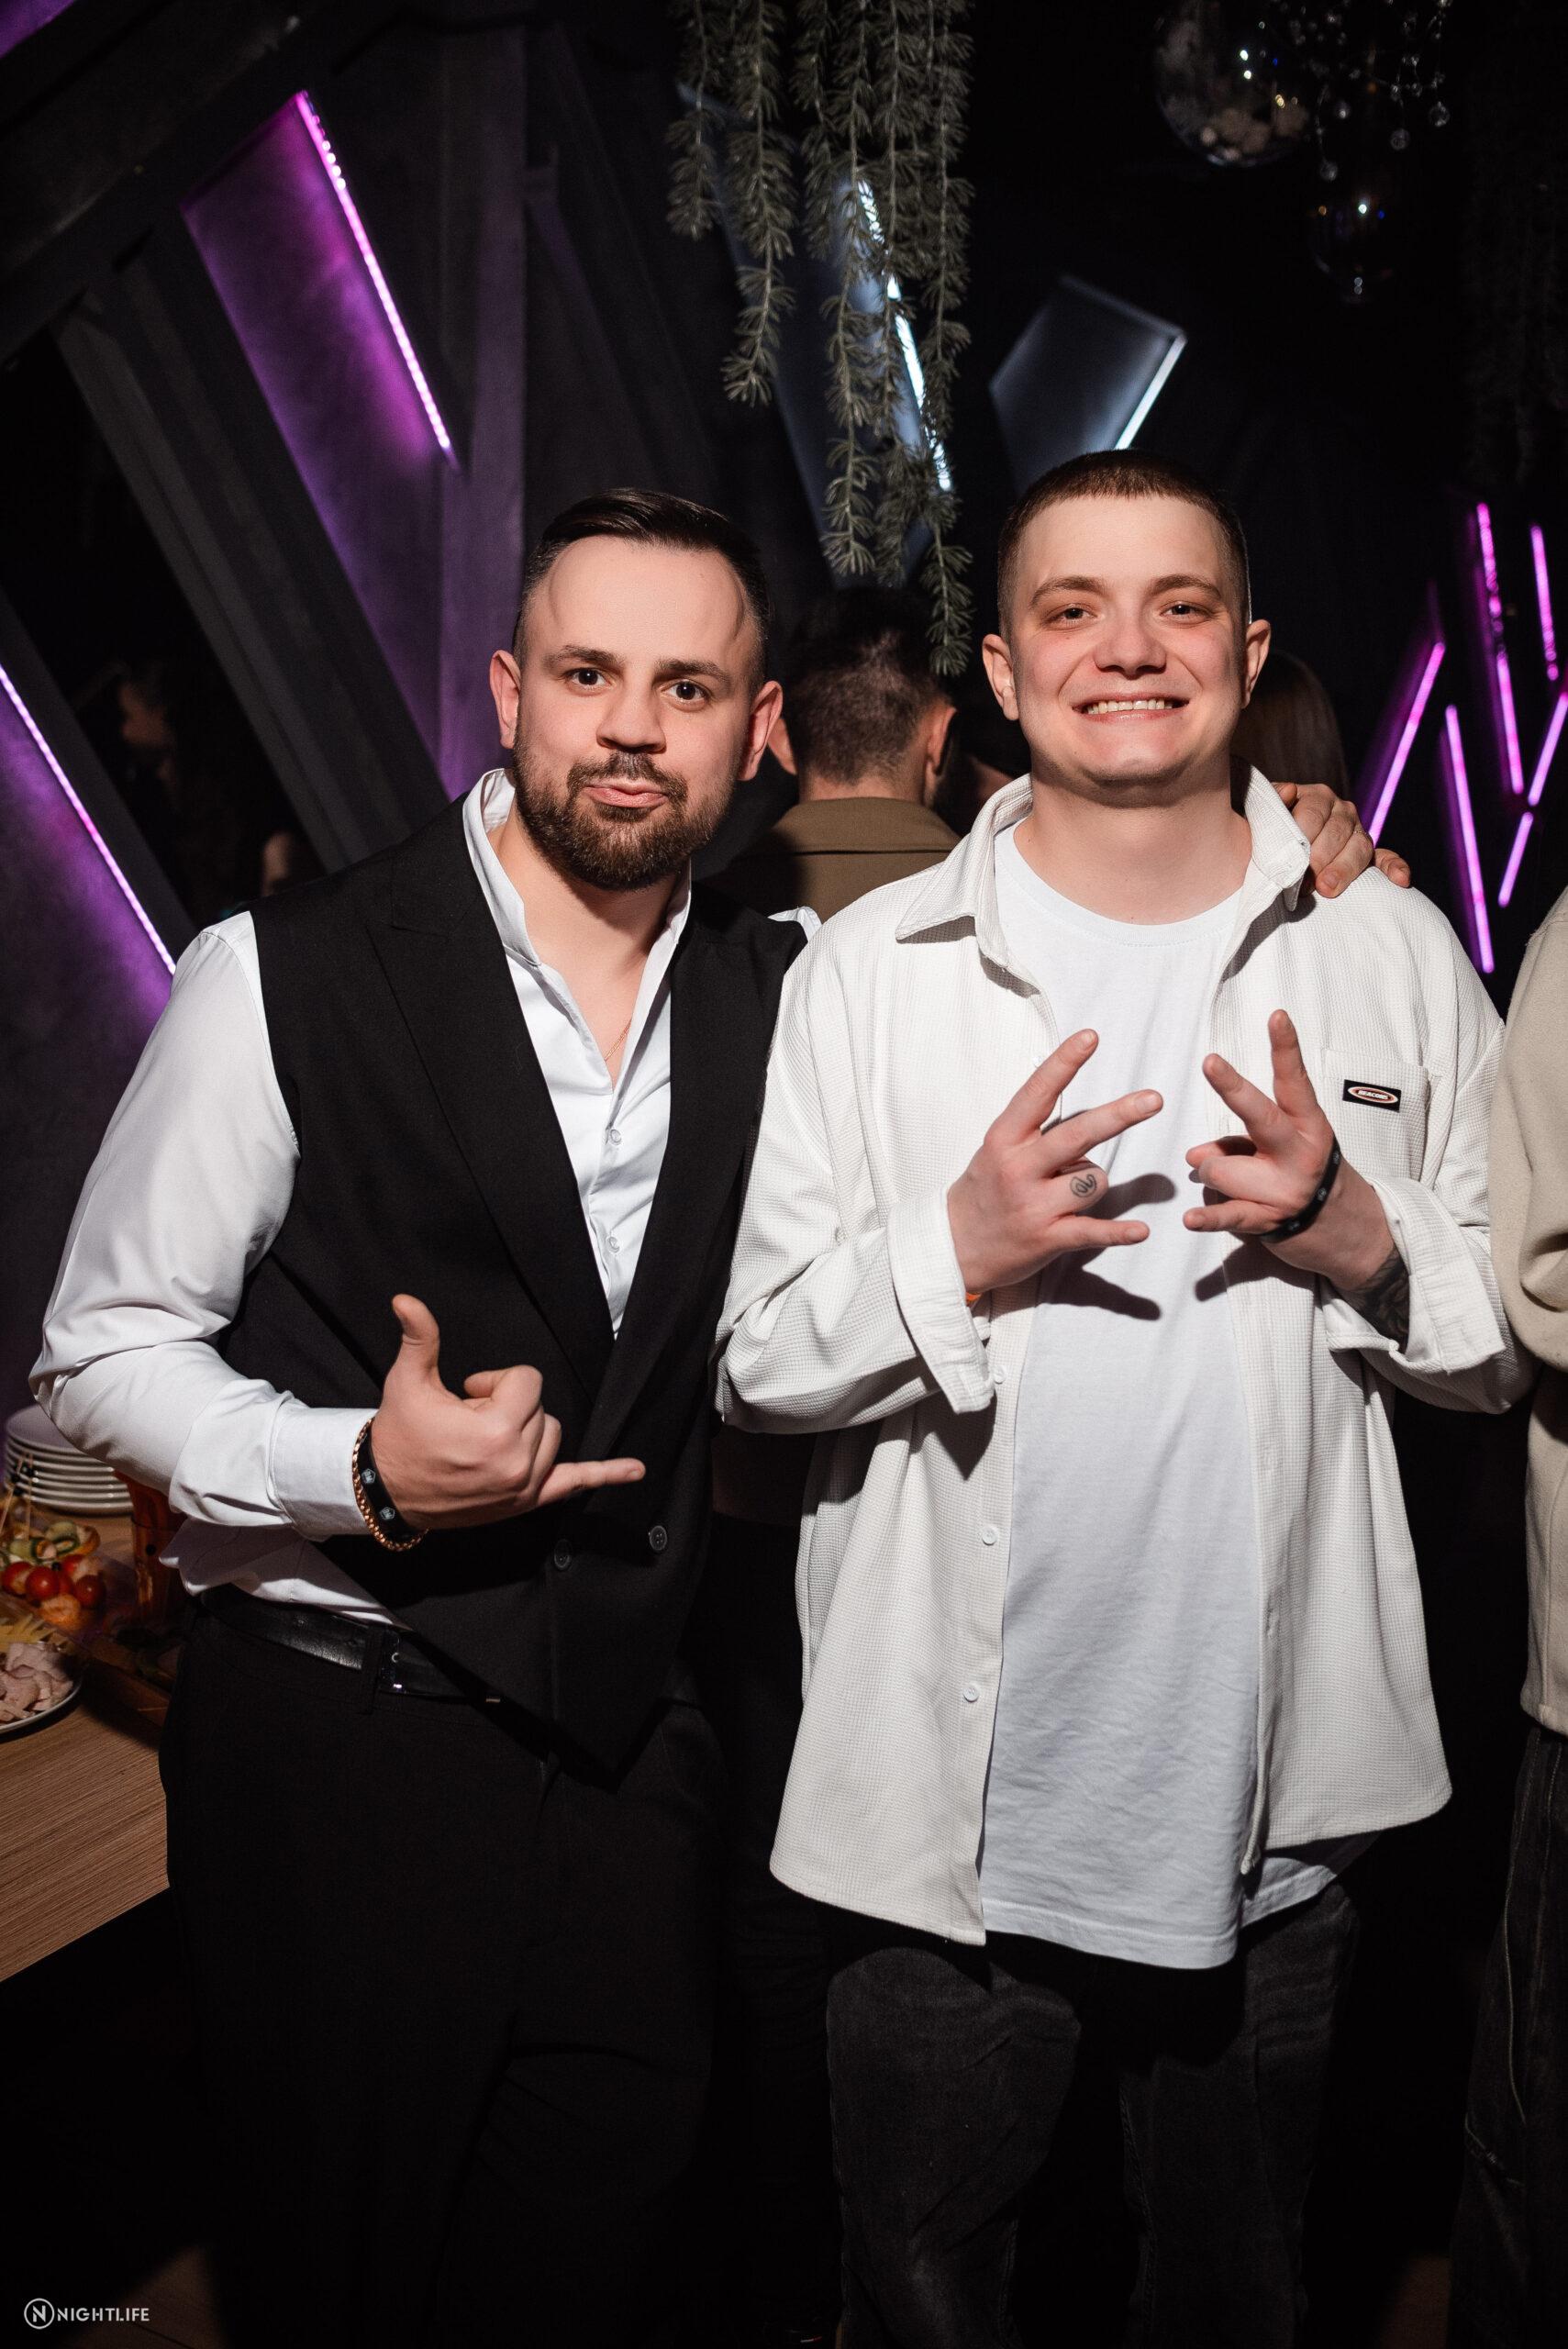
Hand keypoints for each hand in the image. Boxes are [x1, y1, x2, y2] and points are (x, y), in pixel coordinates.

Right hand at [369, 1295, 643, 1531]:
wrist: (387, 1491)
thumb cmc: (400, 1435)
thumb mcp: (408, 1383)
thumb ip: (420, 1338)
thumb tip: (407, 1299)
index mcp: (494, 1431)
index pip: (528, 1381)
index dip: (495, 1382)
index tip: (468, 1395)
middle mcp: (516, 1462)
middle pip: (541, 1407)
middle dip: (508, 1406)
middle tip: (468, 1420)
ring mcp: (524, 1486)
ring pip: (553, 1435)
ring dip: (528, 1430)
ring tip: (485, 1439)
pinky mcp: (526, 1501)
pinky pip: (574, 1483)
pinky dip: (605, 1475)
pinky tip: (636, 1470)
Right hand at [947, 1030, 1160, 1294]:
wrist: (952, 1248)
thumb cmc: (983, 1190)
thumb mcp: (996, 1150)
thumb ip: (1034, 1130)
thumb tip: (1085, 1109)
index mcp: (1003, 1139)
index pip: (1037, 1093)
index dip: (1064, 1063)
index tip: (1090, 1037)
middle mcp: (1017, 1168)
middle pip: (1077, 1135)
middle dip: (1119, 1115)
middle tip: (1154, 1100)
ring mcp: (1032, 1205)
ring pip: (1093, 1180)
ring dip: (1095, 1182)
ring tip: (1069, 1194)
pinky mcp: (1046, 1239)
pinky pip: (1093, 1231)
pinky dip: (1119, 1232)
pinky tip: (1140, 1231)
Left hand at [1184, 1010, 1391, 1282]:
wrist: (1345, 1230)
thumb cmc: (1305, 1174)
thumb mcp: (1283, 1147)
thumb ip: (1238, 1141)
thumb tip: (1194, 1155)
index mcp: (1308, 1125)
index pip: (1293, 1080)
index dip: (1285, 1047)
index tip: (1276, 1015)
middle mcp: (1299, 1153)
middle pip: (1259, 1115)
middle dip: (1232, 1087)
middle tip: (1210, 1062)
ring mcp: (1285, 1188)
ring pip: (1219, 1167)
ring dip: (1212, 1173)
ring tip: (1236, 1183)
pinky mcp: (1269, 1221)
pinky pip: (1228, 1214)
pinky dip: (1207, 1217)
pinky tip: (1190, 1218)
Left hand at [1271, 781, 1410, 895]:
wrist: (1277, 838)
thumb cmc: (1268, 828)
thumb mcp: (1265, 810)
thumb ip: (1272, 800)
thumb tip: (1288, 791)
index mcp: (1317, 796)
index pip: (1313, 815)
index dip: (1300, 840)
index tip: (1287, 863)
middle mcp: (1342, 810)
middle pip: (1336, 834)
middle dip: (1317, 860)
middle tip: (1300, 883)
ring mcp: (1358, 831)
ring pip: (1359, 848)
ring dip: (1344, 870)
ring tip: (1327, 888)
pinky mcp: (1369, 853)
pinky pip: (1386, 858)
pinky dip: (1396, 868)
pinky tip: (1401, 881)